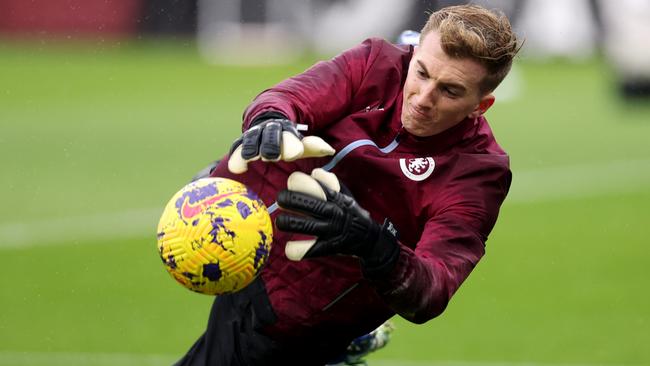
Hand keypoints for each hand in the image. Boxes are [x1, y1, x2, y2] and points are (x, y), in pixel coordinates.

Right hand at [228, 115, 334, 173]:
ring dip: (251, 148)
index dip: (292, 144)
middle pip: (269, 135)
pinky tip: (237, 169)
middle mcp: (269, 130)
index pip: (289, 135)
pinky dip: (236, 156)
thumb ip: (314, 146)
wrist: (268, 123)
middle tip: (272, 155)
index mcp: (287, 130)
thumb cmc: (289, 142)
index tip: (295, 154)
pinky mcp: (241, 143)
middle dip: (271, 144)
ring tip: (251, 158)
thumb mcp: (302, 144)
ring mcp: (254, 135)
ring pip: (251, 139)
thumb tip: (329, 150)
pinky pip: (236, 147)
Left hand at [276, 169, 399, 271]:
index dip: (300, 182)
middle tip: (280, 199)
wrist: (368, 238)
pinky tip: (289, 248)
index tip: (291, 181)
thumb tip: (313, 173)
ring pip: (304, 226)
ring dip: (287, 223)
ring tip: (280, 222)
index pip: (317, 186)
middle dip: (289, 200)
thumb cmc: (350, 213)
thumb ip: (330, 182)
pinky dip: (296, 250)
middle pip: (308, 204)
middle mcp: (333, 213)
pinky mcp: (329, 247)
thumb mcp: (345, 194)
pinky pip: (310, 250)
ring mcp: (331, 231)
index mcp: (336, 198)